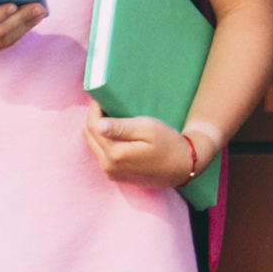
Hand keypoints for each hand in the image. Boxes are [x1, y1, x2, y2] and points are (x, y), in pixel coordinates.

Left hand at [83, 112, 207, 188]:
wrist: (184, 167)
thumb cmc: (170, 144)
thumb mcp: (149, 129)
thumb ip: (122, 127)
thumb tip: (98, 124)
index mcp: (115, 154)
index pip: (92, 126)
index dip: (94, 108)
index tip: (101, 95)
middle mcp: (108, 166)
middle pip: (88, 136)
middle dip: (93, 118)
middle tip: (104, 104)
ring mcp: (111, 173)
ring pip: (94, 146)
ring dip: (97, 130)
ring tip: (110, 116)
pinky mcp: (116, 176)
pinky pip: (101, 155)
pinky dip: (104, 141)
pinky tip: (115, 132)